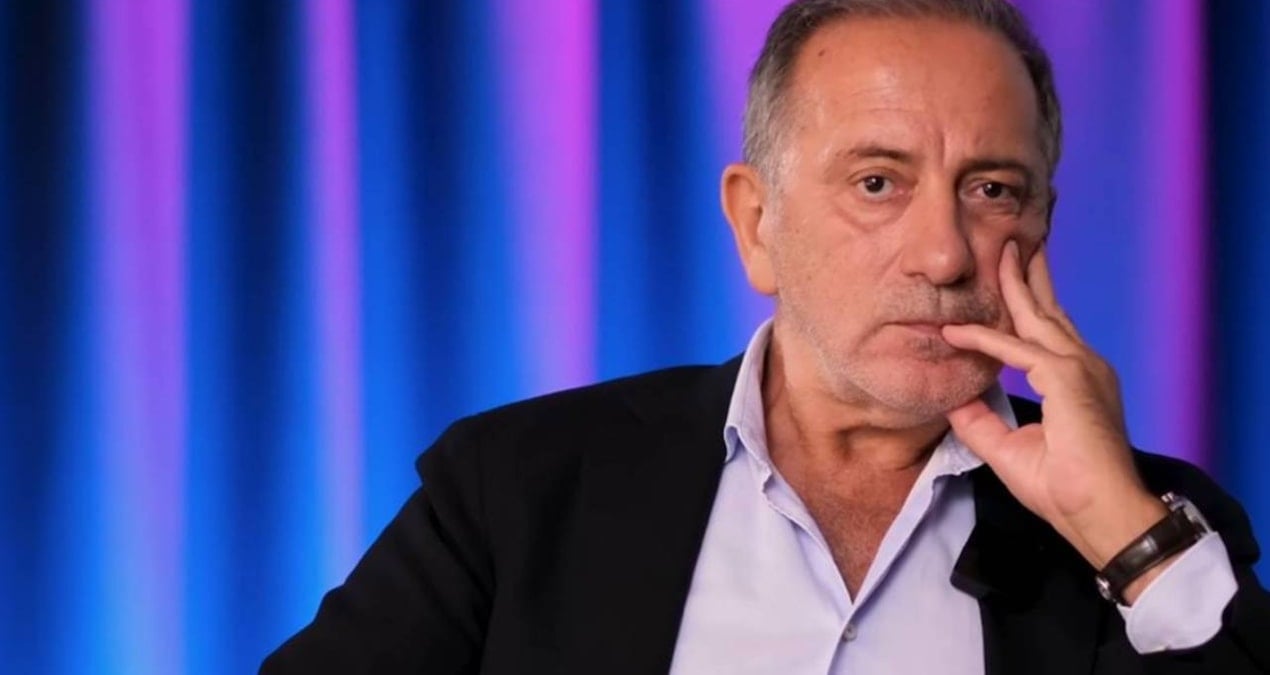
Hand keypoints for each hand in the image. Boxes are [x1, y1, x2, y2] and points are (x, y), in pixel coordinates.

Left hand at [940, 241, 1169, 600]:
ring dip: (1015, 283)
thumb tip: (951, 398)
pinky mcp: (1067, 378)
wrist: (1099, 515)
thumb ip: (980, 420)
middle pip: (1049, 310)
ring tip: (1001, 251)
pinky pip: (1015, 349)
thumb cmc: (1064, 490)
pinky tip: (955, 332)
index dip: (1027, 307)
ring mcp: (1079, 367)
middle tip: (1013, 243)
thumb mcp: (1008, 447)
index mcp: (1076, 379)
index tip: (1008, 285)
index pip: (1049, 332)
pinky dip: (983, 338)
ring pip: (1037, 315)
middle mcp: (1083, 365)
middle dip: (1030, 275)